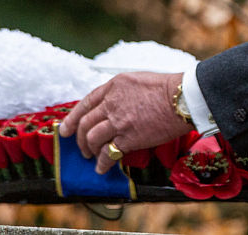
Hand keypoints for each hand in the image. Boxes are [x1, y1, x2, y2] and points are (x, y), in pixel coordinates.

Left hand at [59, 71, 192, 173]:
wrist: (183, 99)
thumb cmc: (167, 88)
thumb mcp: (138, 80)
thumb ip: (120, 92)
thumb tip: (112, 107)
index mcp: (113, 86)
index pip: (85, 103)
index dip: (72, 118)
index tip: (64, 129)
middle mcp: (111, 103)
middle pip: (85, 123)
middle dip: (79, 138)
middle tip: (81, 148)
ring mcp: (118, 121)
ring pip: (92, 139)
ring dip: (89, 151)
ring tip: (92, 158)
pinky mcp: (128, 138)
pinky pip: (107, 153)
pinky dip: (102, 163)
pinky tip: (102, 168)